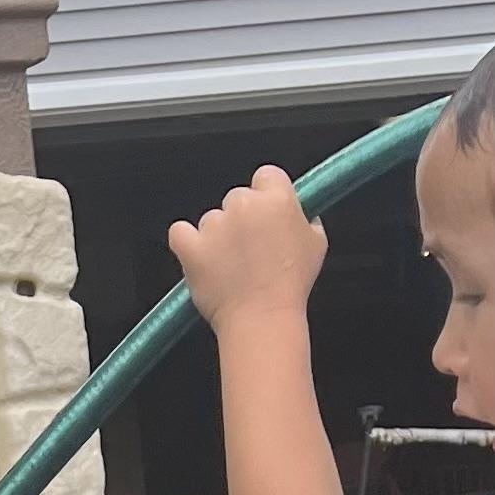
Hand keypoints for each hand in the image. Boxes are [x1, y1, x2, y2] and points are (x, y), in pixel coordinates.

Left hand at [168, 167, 326, 327]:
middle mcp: (243, 205)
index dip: (265, 195)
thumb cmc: (291, 285)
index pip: (265, 176)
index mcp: (276, 198)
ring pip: (210, 220)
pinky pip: (178, 233)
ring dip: (216, 236)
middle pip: (236, 198)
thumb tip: (298, 215)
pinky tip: (195, 253)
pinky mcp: (192, 249)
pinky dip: (185, 241)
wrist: (263, 318)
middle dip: (241, 219)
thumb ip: (305, 218)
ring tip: (228, 265)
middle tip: (248, 249)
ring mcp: (215, 226)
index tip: (265, 216)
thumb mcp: (316, 243)